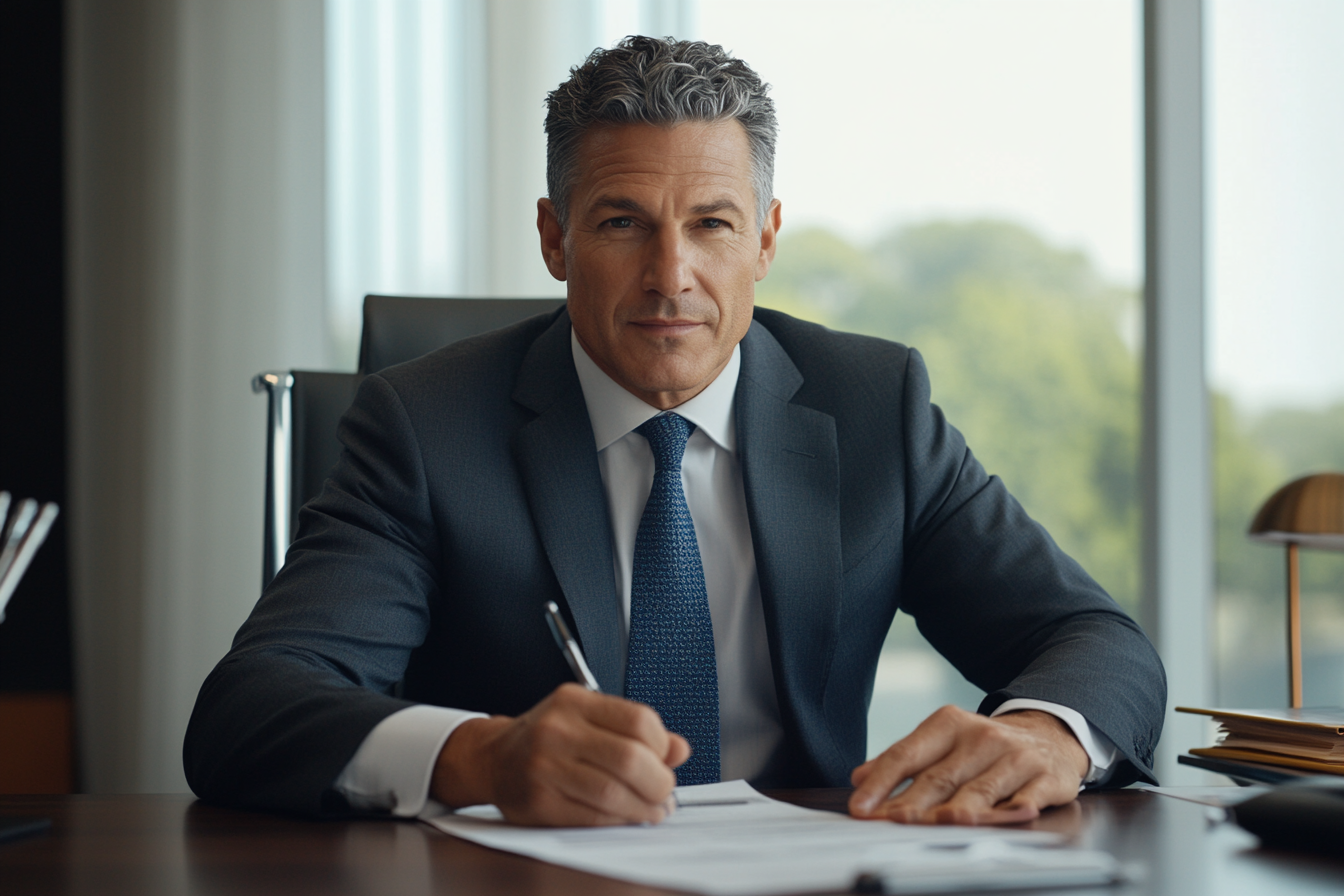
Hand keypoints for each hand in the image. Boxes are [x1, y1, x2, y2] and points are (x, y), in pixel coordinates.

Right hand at [429, 683, 690, 825]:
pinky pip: (592, 817)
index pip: (639, 721)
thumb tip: (679, 749)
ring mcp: (544, 766)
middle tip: (664, 792)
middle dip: (658, 783)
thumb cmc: (547, 738)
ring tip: (651, 810)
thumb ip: (634, 730)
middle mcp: (557, 729)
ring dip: (643, 808)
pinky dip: (618, 821)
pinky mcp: (538, 801)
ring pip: (613, 793)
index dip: (662, 746)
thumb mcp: (588, 718)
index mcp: (575, 701)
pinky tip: (625, 817)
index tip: (665, 760)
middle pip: (630, 759)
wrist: (493, 758)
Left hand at [848, 706, 1088, 824]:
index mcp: (949, 724)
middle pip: (940, 777)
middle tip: (891, 820)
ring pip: (981, 790)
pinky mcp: (1046, 777)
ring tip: (941, 821)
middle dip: (914, 802)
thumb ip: (905, 760)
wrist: (1049, 734)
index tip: (861, 806)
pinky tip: (1010, 816)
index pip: (908, 754)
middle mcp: (982, 736)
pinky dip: (1018, 808)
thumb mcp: (944, 741)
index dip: (882, 781)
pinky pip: (1028, 797)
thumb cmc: (985, 747)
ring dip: (961, 807)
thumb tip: (859, 778)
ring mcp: (1015, 756)